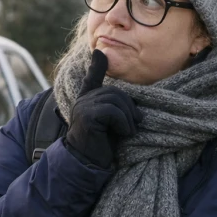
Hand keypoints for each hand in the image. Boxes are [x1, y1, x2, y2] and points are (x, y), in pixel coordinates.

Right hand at [64, 50, 142, 168]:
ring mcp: (83, 107)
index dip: (97, 65)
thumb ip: (114, 107)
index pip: (92, 78)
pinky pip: (113, 111)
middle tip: (133, 125)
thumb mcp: (109, 122)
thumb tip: (121, 95)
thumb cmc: (101, 144)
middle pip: (116, 92)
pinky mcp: (88, 116)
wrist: (86, 163)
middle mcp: (83, 100)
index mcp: (87, 100)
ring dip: (128, 118)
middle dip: (129, 108)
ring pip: (116, 101)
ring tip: (127, 132)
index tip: (99, 52)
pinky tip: (123, 134)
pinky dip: (124, 124)